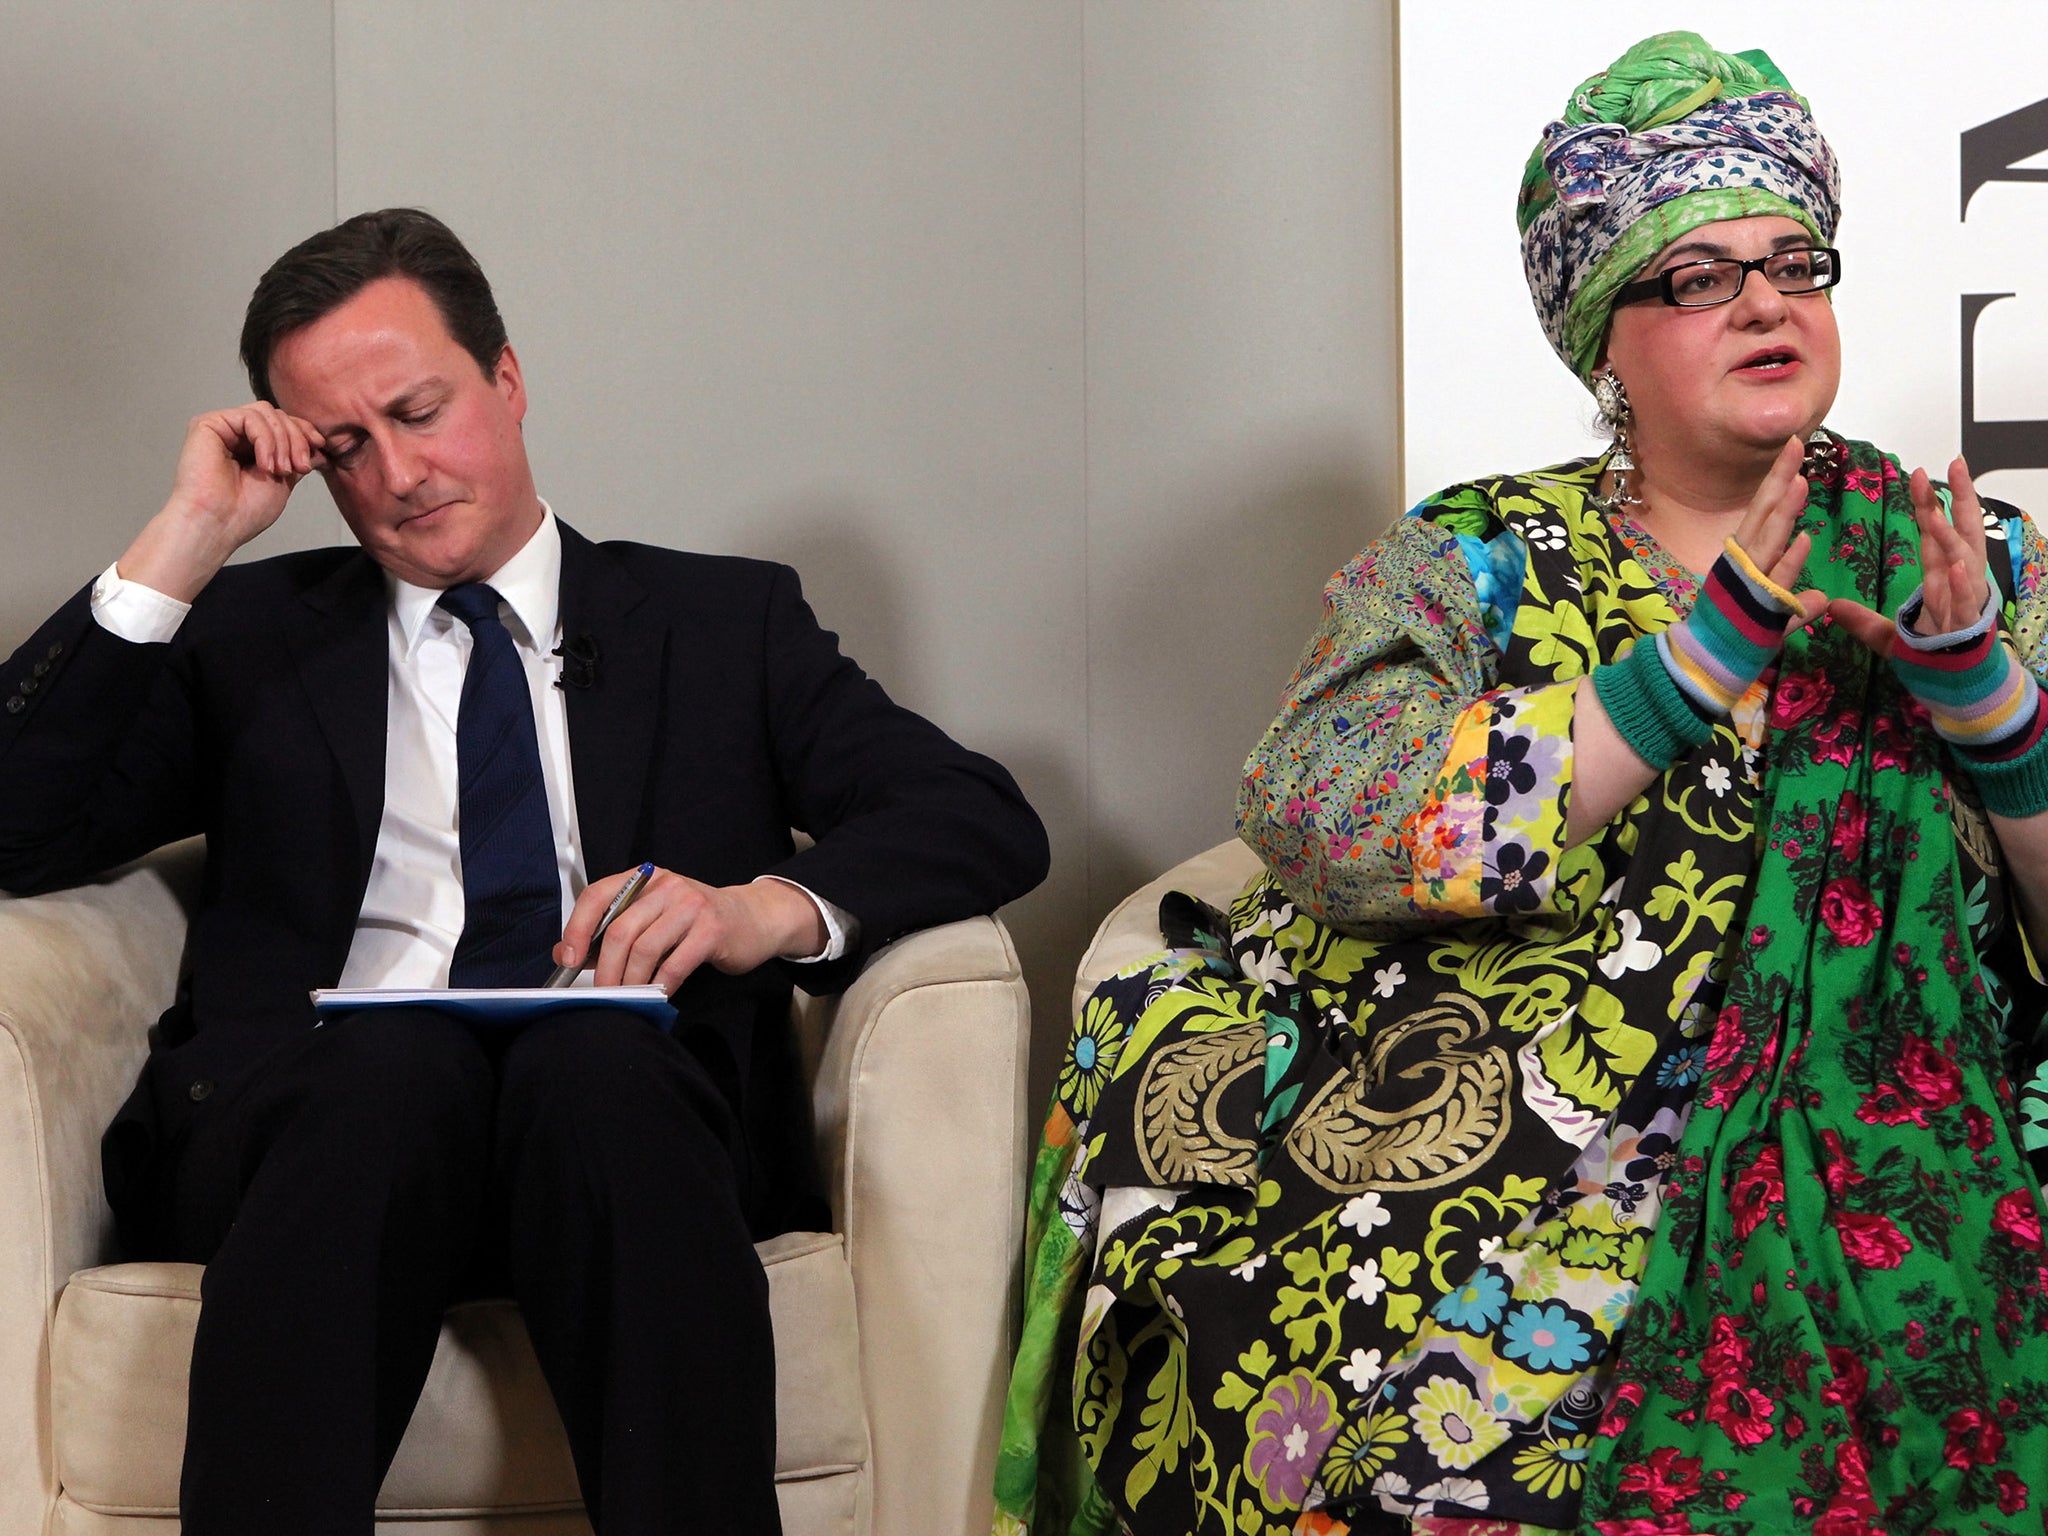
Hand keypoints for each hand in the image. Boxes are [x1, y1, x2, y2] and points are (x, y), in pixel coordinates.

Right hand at [117, 404, 328, 601]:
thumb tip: (318, 446)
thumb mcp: (284, 481)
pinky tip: (264, 464)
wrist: (218, 524)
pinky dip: (265, 439)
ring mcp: (222, 428)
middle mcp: (234, 435)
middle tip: (300, 467)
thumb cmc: (244, 512)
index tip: (320, 447)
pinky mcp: (207, 424)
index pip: (283, 424)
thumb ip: (296, 458)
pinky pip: (250, 417)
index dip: (304, 431)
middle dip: (297, 439)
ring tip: (280, 470)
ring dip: (282, 441)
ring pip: (266, 413)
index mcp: (251, 447)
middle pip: (277, 416)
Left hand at [554, 866, 828, 990]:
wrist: (754, 919)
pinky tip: (658, 995)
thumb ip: (612, 931)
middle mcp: (666, 885)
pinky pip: (675, 964)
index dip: (577, 929)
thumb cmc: (697, 922)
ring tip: (628, 998)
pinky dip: (660, 985)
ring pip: (645, 949)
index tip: (567, 960)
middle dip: (606, 968)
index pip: (598, 896)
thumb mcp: (654, 918)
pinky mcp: (711, 929)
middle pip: (620, 929)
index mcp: (644, 879)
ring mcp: (691, 905)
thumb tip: (565, 954)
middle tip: (602, 993)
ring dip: (631, 981)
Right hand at [1731, 434, 1828, 631]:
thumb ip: (1794, 607)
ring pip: (1767, 541)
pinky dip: (1788, 562)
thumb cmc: (1730, 641)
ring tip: (1801, 482)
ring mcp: (1744, 583)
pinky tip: (1804, 540)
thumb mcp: (1768, 619)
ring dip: (1784, 513)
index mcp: (1740, 561)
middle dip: (1778, 481)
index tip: (1792, 455)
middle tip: (1795, 446)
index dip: (1776, 485)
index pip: (1761, 515)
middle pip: (1762, 515)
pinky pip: (1774, 581)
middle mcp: (1740, 565)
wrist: (1700, 669)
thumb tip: (1822, 599)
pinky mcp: (1750, 605)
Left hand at [1829, 456, 1990, 656]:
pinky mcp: (1967, 627)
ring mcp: (1966, 602)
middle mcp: (1958, 583)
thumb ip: (1862, 620)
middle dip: (1958, 499)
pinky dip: (1960, 585)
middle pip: (1960, 533)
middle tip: (1953, 465)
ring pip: (1964, 561)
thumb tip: (1831, 607)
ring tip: (1936, 512)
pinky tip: (1955, 567)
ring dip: (1951, 536)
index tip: (1919, 473)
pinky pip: (1965, 603)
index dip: (1930, 503)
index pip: (1935, 533)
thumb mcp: (1888, 636)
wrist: (1959, 691)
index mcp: (1940, 578)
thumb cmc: (1931, 659)